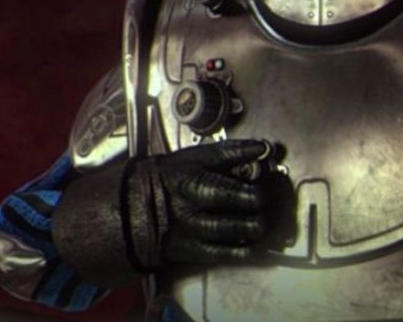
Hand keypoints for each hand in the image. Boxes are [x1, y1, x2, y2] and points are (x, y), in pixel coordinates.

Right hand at [138, 139, 282, 265]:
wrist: (136, 208)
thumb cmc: (172, 178)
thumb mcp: (196, 157)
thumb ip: (231, 152)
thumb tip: (264, 148)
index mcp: (194, 178)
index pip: (236, 177)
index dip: (260, 177)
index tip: (267, 173)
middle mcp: (193, 204)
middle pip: (241, 202)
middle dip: (262, 199)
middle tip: (267, 197)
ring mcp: (193, 229)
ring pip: (238, 229)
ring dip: (258, 224)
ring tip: (261, 218)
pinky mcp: (194, 251)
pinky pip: (228, 254)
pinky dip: (248, 248)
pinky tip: (255, 241)